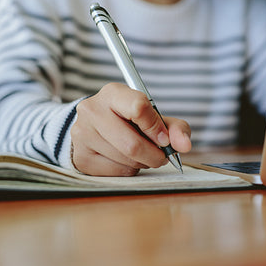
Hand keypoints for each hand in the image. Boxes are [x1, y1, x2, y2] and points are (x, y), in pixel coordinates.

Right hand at [70, 83, 191, 175]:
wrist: (97, 127)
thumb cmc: (131, 120)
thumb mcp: (155, 117)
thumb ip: (175, 128)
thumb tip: (184, 146)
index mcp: (113, 93)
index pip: (138, 107)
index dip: (156, 128)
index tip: (164, 139)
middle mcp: (92, 110)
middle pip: (132, 143)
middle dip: (153, 155)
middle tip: (160, 157)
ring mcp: (82, 134)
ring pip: (125, 160)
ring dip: (142, 163)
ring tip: (143, 156)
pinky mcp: (80, 157)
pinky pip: (116, 172)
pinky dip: (129, 170)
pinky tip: (127, 161)